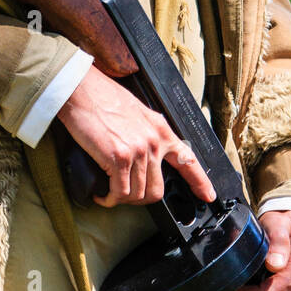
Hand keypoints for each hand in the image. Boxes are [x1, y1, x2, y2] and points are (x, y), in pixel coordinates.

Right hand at [57, 63, 215, 207]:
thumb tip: (145, 155)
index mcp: (161, 130)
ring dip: (122, 199)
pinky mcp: (119, 158)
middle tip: (126, 194)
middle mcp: (154, 142)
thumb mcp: (138, 113)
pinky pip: (119, 192)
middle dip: (141, 199)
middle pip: (157, 189)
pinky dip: (109, 199)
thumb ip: (148, 133)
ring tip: (110, 193)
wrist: (83, 91)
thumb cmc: (103, 98)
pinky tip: (102, 195)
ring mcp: (138, 151)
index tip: (207, 196)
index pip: (188, 161)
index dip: (200, 182)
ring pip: (138, 194)